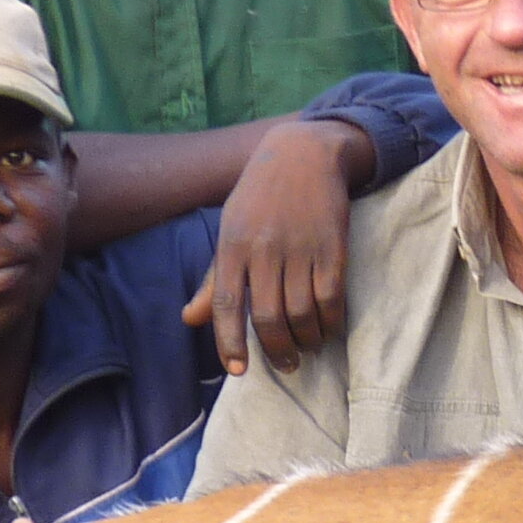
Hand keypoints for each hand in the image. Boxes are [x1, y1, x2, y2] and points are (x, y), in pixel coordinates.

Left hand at [186, 117, 363, 373]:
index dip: (230, 342)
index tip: (238, 370)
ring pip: (302, 312)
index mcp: (233, 245)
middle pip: (269, 316)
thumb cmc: (260, 196)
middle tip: (286, 365)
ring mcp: (300, 247)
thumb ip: (215, 279)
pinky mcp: (332, 246)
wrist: (304, 152)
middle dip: (277, 350)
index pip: (227, 304)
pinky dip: (331, 322)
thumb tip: (190, 320)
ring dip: (306, 340)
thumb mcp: (230, 228)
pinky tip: (328, 329)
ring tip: (308, 348)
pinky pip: (331, 297)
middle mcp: (265, 249)